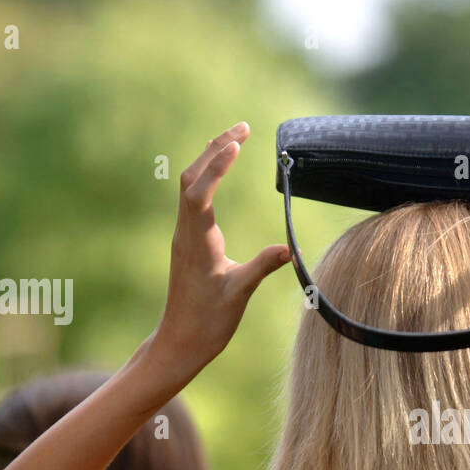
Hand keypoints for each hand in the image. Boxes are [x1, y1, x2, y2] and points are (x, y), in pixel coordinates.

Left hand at [152, 122, 291, 376]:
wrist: (180, 340)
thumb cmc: (208, 321)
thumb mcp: (240, 293)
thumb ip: (263, 266)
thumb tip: (290, 247)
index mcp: (197, 243)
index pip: (200, 194)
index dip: (216, 166)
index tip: (237, 142)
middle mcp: (186, 233)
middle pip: (191, 178)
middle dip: (215, 149)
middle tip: (243, 128)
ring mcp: (185, 235)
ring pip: (190, 185)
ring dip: (210, 159)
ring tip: (235, 138)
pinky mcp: (188, 240)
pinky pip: (193, 198)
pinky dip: (208, 177)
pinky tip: (221, 170)